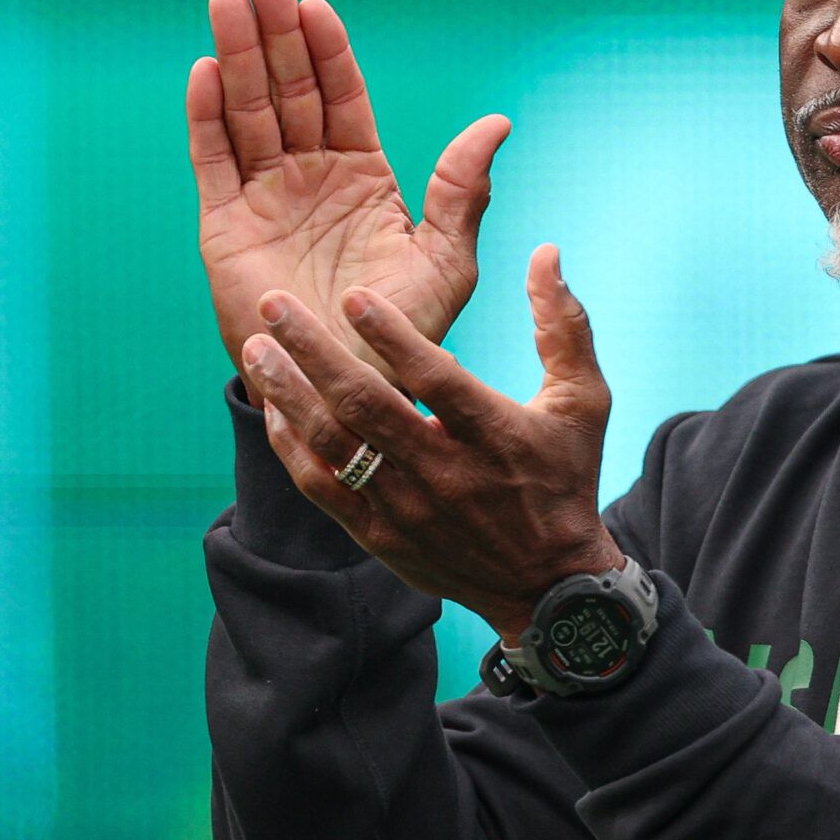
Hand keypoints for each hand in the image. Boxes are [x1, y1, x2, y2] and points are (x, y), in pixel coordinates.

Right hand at [188, 0, 508, 382]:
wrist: (350, 393)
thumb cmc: (405, 335)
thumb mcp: (447, 259)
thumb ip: (463, 190)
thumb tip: (497, 123)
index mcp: (363, 178)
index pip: (342, 98)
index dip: (328, 51)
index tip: (317, 5)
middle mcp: (309, 179)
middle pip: (288, 91)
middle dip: (276, 34)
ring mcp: (264, 199)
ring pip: (247, 112)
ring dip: (238, 56)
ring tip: (228, 1)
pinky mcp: (225, 228)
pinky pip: (213, 160)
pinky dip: (207, 116)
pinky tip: (208, 70)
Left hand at [239, 243, 624, 638]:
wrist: (548, 586)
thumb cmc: (565, 480)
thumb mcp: (583, 402)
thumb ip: (564, 326)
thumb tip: (545, 253)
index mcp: (495, 435)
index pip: (436, 379)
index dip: (392, 336)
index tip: (352, 295)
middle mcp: (445, 473)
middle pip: (367, 406)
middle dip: (313, 350)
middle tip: (272, 305)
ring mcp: (407, 509)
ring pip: (334, 446)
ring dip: (289, 393)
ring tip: (256, 348)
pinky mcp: (380, 537)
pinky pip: (322, 488)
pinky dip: (292, 446)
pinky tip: (274, 407)